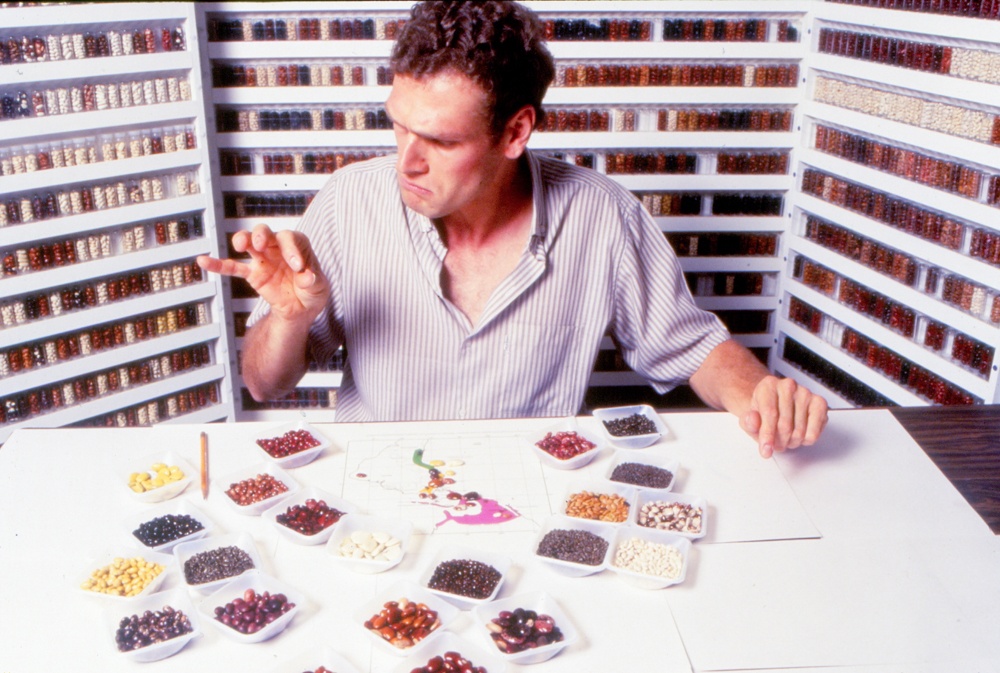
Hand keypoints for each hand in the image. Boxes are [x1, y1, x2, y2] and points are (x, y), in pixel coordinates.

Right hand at [196, 224, 329, 322]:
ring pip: (248, 244)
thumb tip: (307, 277)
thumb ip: (313, 281)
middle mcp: (278, 249)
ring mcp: (263, 260)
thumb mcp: (320, 287)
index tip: (297, 266)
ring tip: (240, 244)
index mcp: (297, 247)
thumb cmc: (311, 292)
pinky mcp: (252, 274)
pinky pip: (232, 268)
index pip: (292, 239)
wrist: (300, 310)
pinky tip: (204, 261)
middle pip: (266, 233)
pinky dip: (218, 264)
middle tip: (261, 243)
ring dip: (243, 240)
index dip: (293, 250)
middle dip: (261, 235)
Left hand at [740, 376, 827, 457]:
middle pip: (785, 425)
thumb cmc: (764, 411)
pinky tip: (800, 433)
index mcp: (768, 386)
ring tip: (786, 436)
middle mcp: (788, 386)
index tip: (765, 450)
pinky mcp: (820, 403)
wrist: (778, 403)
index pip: (770, 414)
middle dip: (779, 441)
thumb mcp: (750, 418)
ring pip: (799, 431)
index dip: (767, 435)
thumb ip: (748, 422)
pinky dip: (806, 440)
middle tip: (776, 443)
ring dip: (792, 442)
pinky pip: (814, 432)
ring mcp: (805, 393)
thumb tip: (752, 420)